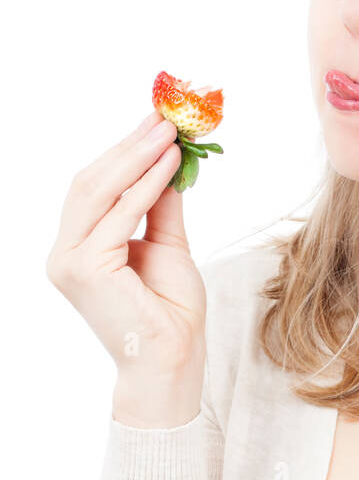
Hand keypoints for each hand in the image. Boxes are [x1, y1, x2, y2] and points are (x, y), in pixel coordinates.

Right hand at [46, 110, 206, 424]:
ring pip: (99, 191)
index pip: (94, 188)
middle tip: (164, 118)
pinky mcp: (85, 268)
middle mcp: (65, 253)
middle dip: (129, 146)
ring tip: (169, 132)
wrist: (173, 360)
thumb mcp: (167, 245)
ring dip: (137, 157)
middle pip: (91, 183)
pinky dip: (146, 185)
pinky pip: (120, 214)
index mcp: (78, 249)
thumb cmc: (170, 313)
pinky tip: (170, 164)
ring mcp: (70, 261)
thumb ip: (160, 205)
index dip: (123, 152)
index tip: (155, 124)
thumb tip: (166, 159)